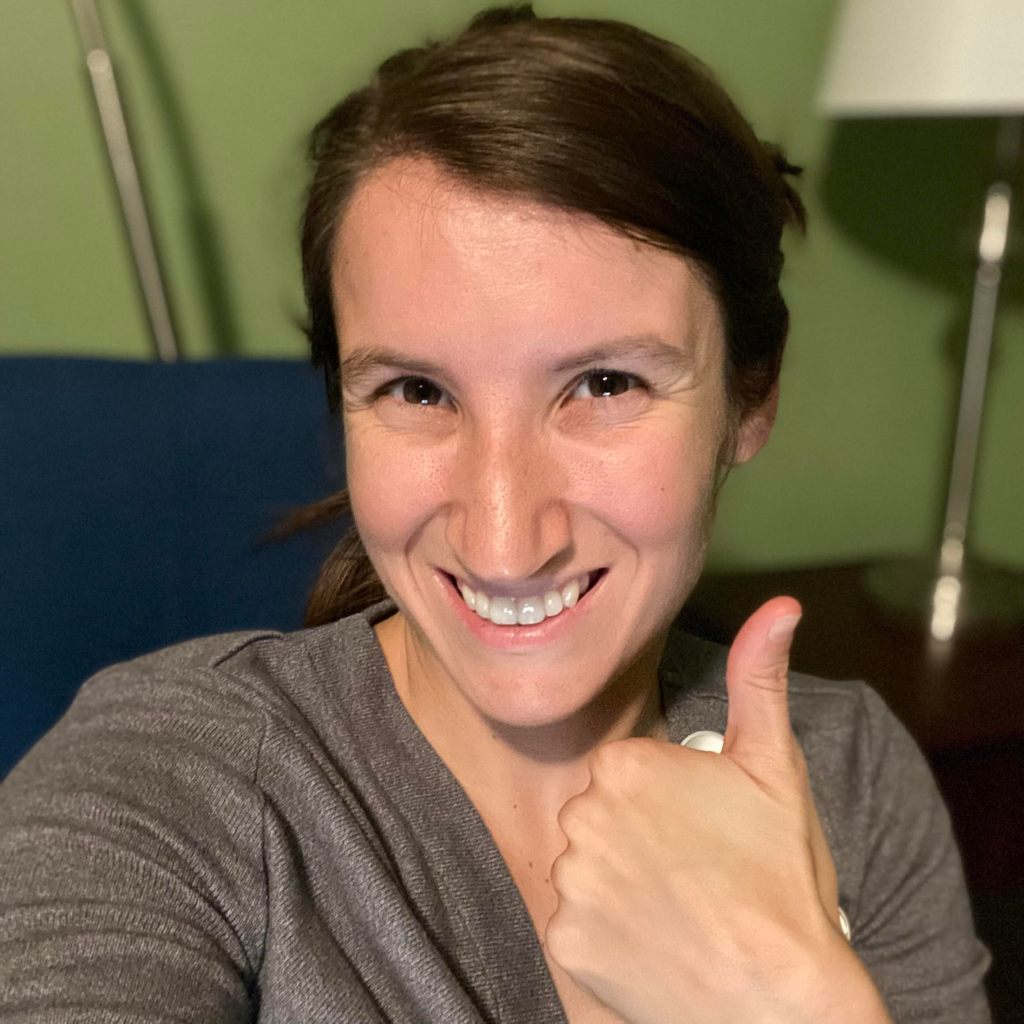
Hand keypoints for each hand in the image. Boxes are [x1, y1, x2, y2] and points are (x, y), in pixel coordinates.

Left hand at [545, 597, 890, 1023]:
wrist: (779, 997)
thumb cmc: (781, 879)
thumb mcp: (776, 767)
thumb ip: (761, 679)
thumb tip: (781, 607)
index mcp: (625, 765)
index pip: (626, 774)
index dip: (666, 804)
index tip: (700, 832)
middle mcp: (583, 814)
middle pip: (599, 816)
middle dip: (636, 838)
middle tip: (692, 872)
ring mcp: (570, 880)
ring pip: (584, 867)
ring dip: (618, 884)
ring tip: (675, 908)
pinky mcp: (565, 940)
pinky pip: (575, 924)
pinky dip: (604, 933)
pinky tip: (650, 941)